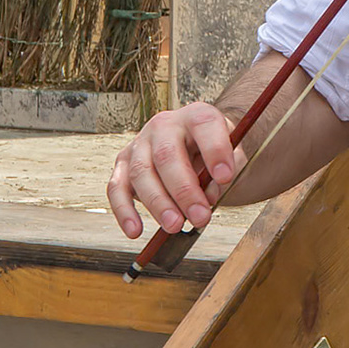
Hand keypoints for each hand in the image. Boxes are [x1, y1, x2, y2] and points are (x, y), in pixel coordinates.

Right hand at [107, 102, 245, 240]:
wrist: (194, 145)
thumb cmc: (212, 151)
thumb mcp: (231, 153)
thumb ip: (227, 170)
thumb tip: (207, 197)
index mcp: (196, 116)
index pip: (204, 125)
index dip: (215, 151)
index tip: (225, 177)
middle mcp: (165, 125)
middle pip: (167, 155)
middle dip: (184, 190)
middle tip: (200, 217)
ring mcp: (140, 143)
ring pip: (142, 173)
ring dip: (158, 204)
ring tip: (175, 226)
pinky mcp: (123, 164)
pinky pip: (117, 188)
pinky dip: (124, 211)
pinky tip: (135, 231)